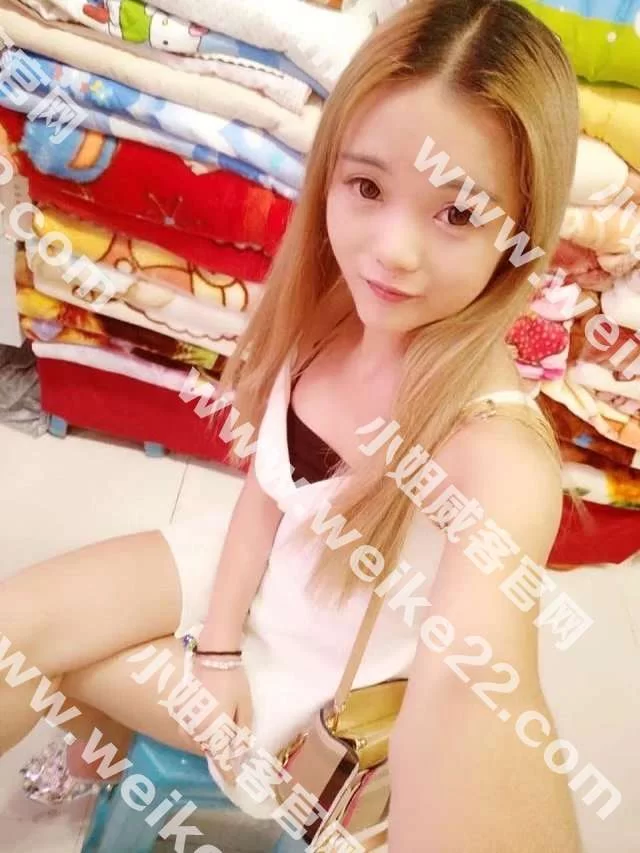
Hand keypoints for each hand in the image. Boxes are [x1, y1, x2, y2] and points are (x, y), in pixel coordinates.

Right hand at [178, 662, 253, 781]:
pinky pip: (188, 730)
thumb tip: (240, 751)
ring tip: (219, 735)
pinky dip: (197, 732)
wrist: (213, 656)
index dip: (227, 772)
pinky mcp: (180, 710)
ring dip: (208, 742)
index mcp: (214, 730)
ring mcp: (185, 720)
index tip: (232, 782)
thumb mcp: (245, 706)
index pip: (220, 759)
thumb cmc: (233, 680)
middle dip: (219, 753)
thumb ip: (242, 731)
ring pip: (196, 741)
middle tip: (231, 751)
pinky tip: (206, 723)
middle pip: (208, 750)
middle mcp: (196, 729)